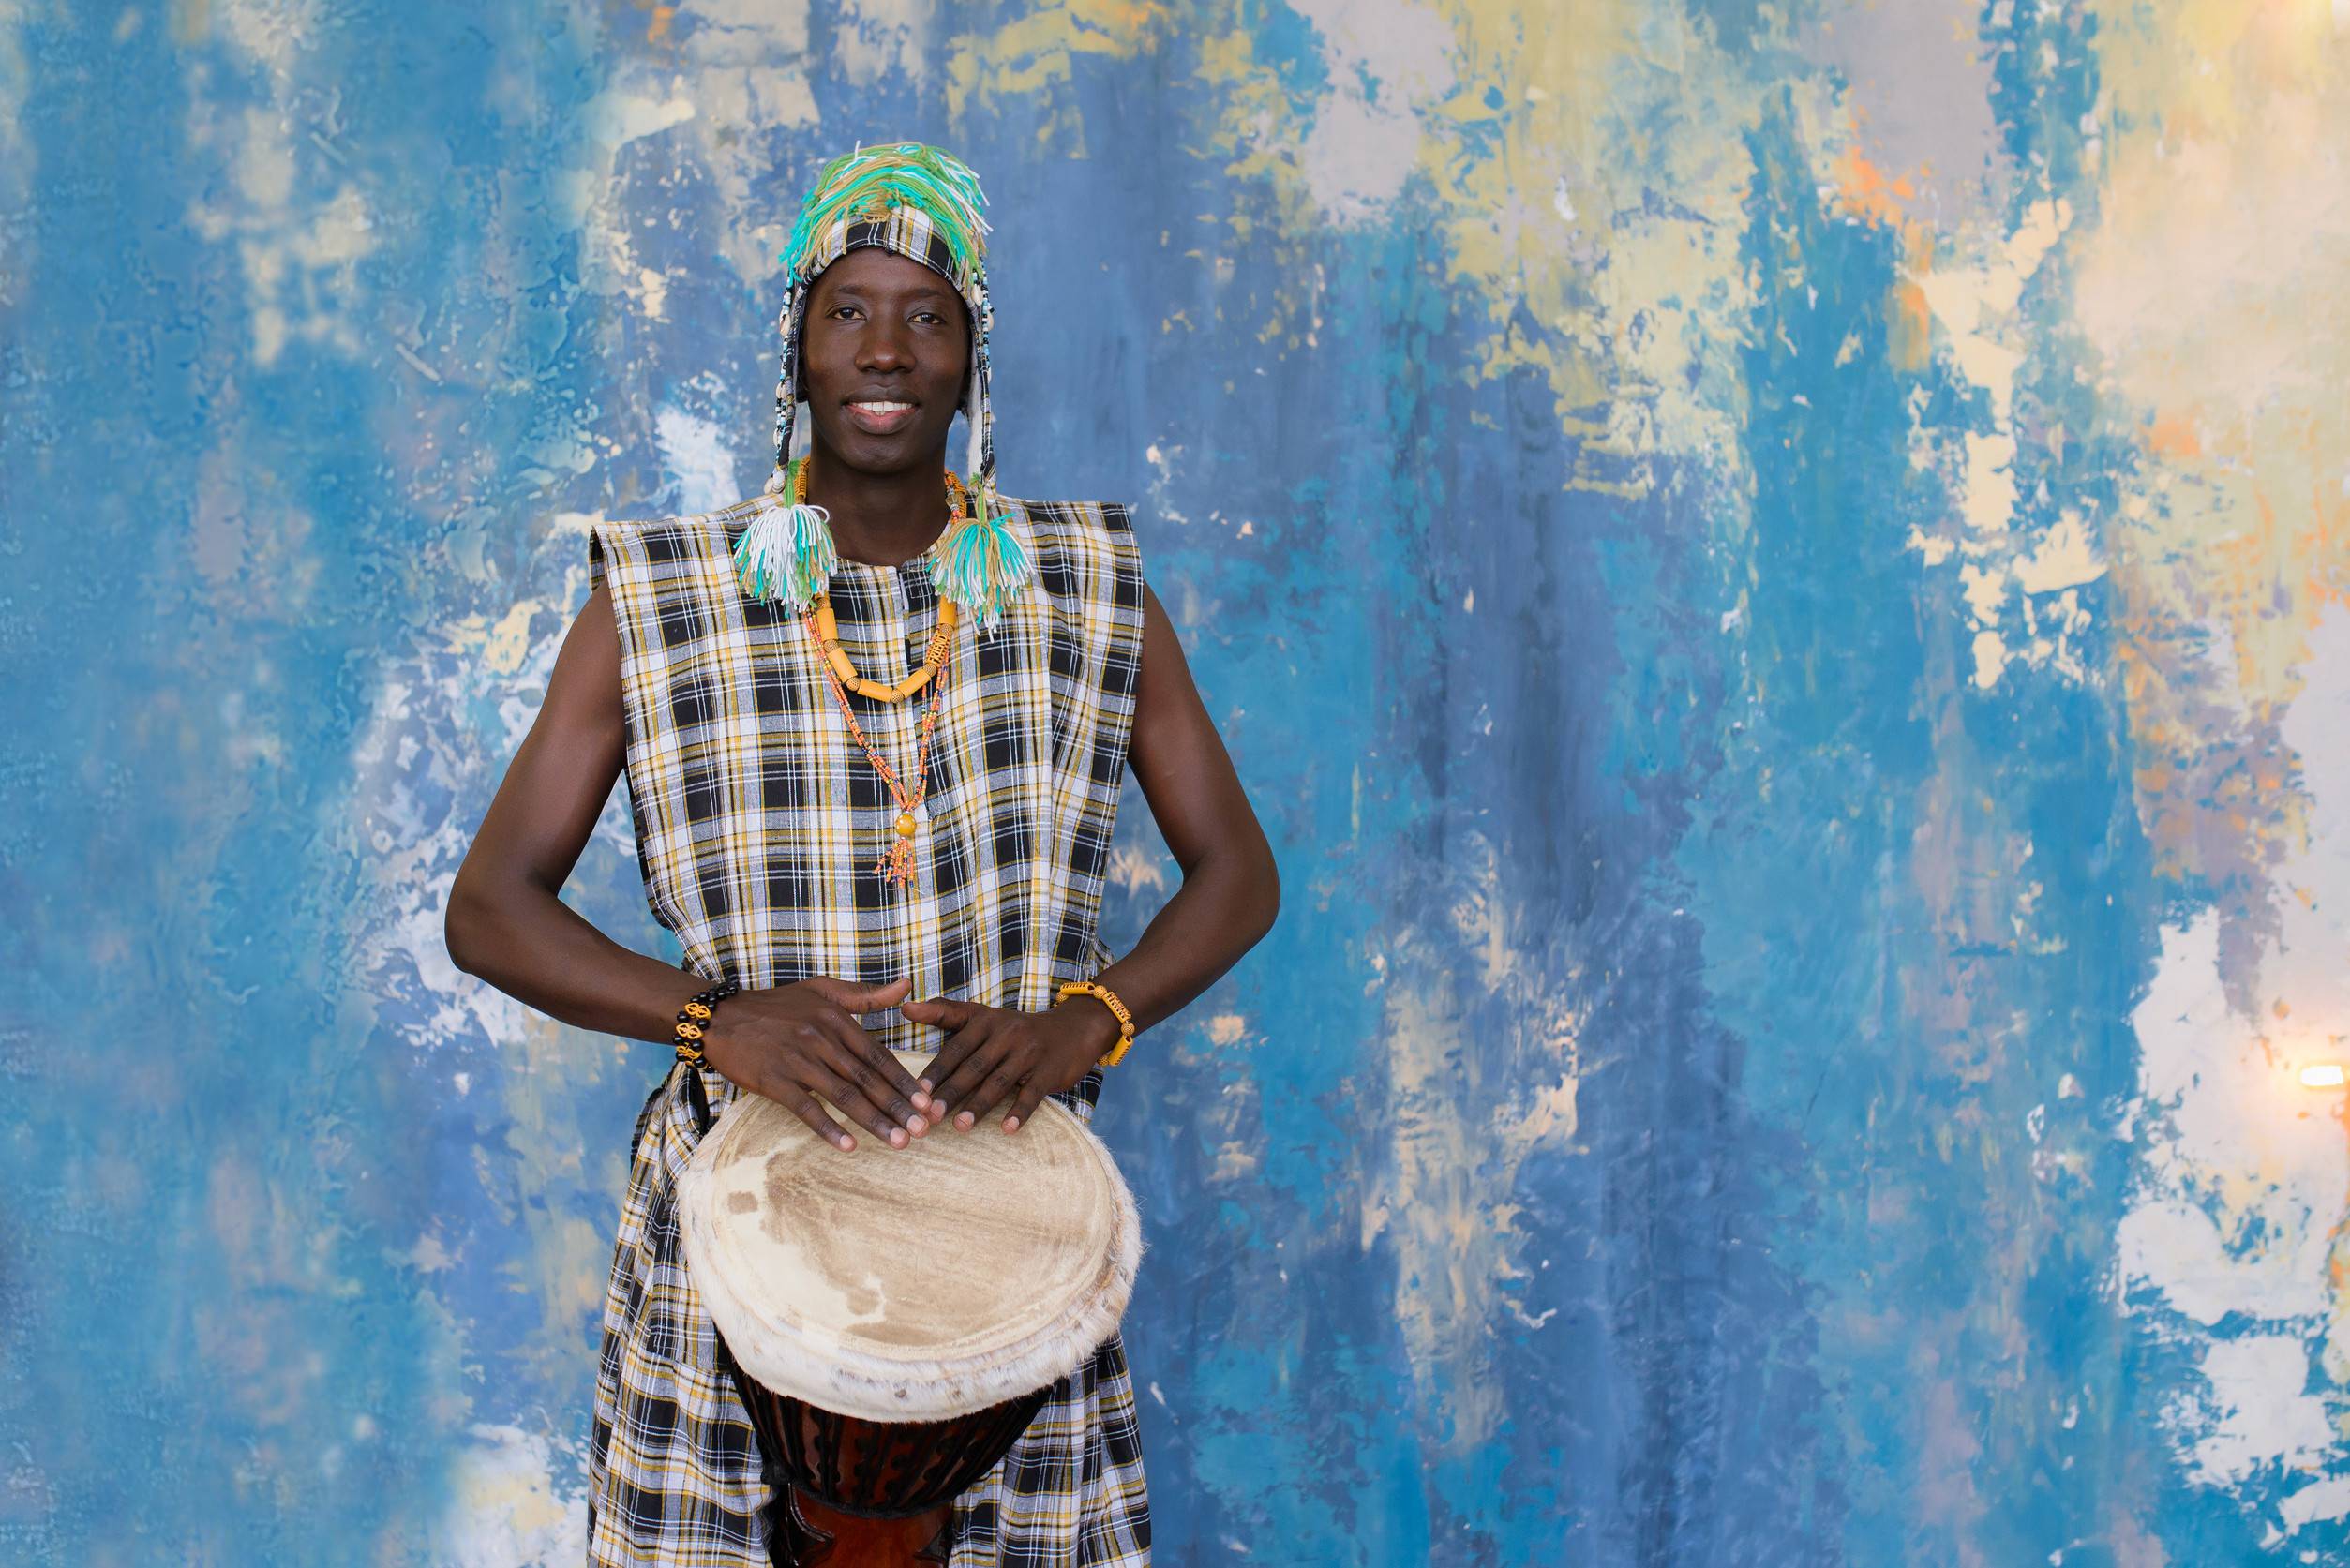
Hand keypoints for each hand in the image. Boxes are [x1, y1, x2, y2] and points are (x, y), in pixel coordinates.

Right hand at [699, 974, 935, 1153]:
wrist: (721, 1017)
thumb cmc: (776, 1005)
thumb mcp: (822, 990)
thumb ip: (865, 995)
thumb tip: (908, 985)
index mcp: (836, 1020)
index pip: (878, 1055)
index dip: (905, 1081)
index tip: (927, 1102)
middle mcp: (820, 1040)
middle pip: (867, 1079)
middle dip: (898, 1106)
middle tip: (923, 1130)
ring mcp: (797, 1061)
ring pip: (843, 1096)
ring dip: (874, 1121)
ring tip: (898, 1141)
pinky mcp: (774, 1080)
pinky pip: (806, 1109)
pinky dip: (828, 1128)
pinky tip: (849, 1146)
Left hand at [900, 993, 1122, 1133]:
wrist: (1073, 1029)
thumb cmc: (1016, 1029)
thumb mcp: (982, 1015)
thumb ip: (943, 1013)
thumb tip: (904, 1008)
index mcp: (986, 1021)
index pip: (956, 1047)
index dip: (937, 1070)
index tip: (915, 1091)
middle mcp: (1007, 1034)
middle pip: (974, 1066)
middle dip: (952, 1092)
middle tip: (929, 1116)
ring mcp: (1029, 1052)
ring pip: (999, 1082)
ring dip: (979, 1106)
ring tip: (959, 1126)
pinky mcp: (1049, 1071)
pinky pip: (1032, 1094)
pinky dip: (1019, 1112)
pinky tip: (1007, 1129)